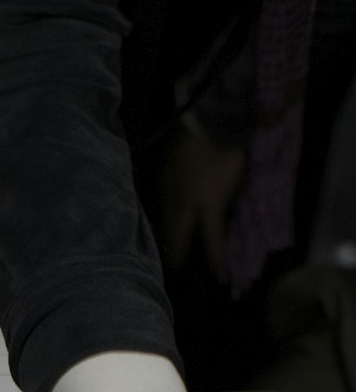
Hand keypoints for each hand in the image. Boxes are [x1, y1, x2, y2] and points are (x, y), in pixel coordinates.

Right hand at [159, 125, 245, 276]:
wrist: (206, 116)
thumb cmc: (227, 146)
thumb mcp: (235, 178)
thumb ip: (224, 200)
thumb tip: (220, 215)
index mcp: (207, 205)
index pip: (212, 240)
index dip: (215, 259)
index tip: (217, 274)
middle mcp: (184, 203)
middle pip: (176, 238)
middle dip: (175, 256)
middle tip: (173, 269)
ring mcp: (168, 190)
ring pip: (161, 221)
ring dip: (163, 236)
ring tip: (162, 247)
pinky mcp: (159, 175)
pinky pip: (157, 200)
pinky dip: (159, 211)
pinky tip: (158, 215)